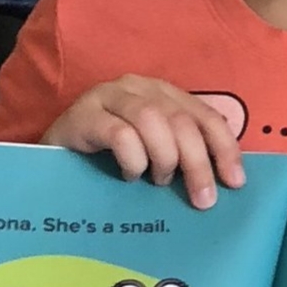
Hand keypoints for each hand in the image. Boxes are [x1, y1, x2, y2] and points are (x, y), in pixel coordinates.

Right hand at [42, 77, 244, 208]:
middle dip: (198, 162)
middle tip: (201, 199)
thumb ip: (183, 155)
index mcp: (163, 93)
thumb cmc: (108, 160)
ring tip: (157, 181)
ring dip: (164, 157)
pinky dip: (133, 160)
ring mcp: (108, 96)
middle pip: (181, 119)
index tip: (235, 183)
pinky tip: (129, 176)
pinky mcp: (82, 114)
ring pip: (153, 120)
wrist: (51, 160)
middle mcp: (138, 87)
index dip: (224, 148)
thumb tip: (224, 183)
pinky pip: (120, 134)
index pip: (205, 115)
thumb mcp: (153, 155)